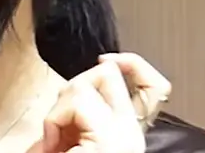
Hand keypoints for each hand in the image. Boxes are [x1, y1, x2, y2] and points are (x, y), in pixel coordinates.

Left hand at [40, 53, 170, 152]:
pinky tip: (51, 144)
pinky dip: (53, 120)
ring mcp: (122, 134)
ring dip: (57, 109)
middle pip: (111, 73)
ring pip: (84, 84)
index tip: (106, 61)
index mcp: (125, 132)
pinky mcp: (108, 139)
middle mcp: (131, 131)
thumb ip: (75, 117)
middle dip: (78, 81)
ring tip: (53, 139)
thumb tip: (67, 93)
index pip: (152, 86)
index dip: (131, 64)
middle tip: (62, 116)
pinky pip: (74, 104)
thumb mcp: (68, 140)